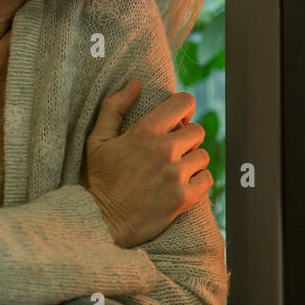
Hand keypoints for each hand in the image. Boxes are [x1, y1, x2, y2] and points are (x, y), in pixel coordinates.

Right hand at [85, 78, 212, 247]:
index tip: (179, 118)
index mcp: (145, 132)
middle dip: (188, 137)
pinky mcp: (183, 197)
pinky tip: (183, 184)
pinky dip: (199, 181)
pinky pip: (207, 179)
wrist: (99, 221)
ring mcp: (175, 174)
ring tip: (176, 169)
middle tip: (174, 149)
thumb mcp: (97, 140)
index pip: (184, 103)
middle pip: (198, 130)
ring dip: (193, 160)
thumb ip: (114, 108)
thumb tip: (135, 83)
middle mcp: (164, 150)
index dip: (184, 108)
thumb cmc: (98, 180)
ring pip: (203, 155)